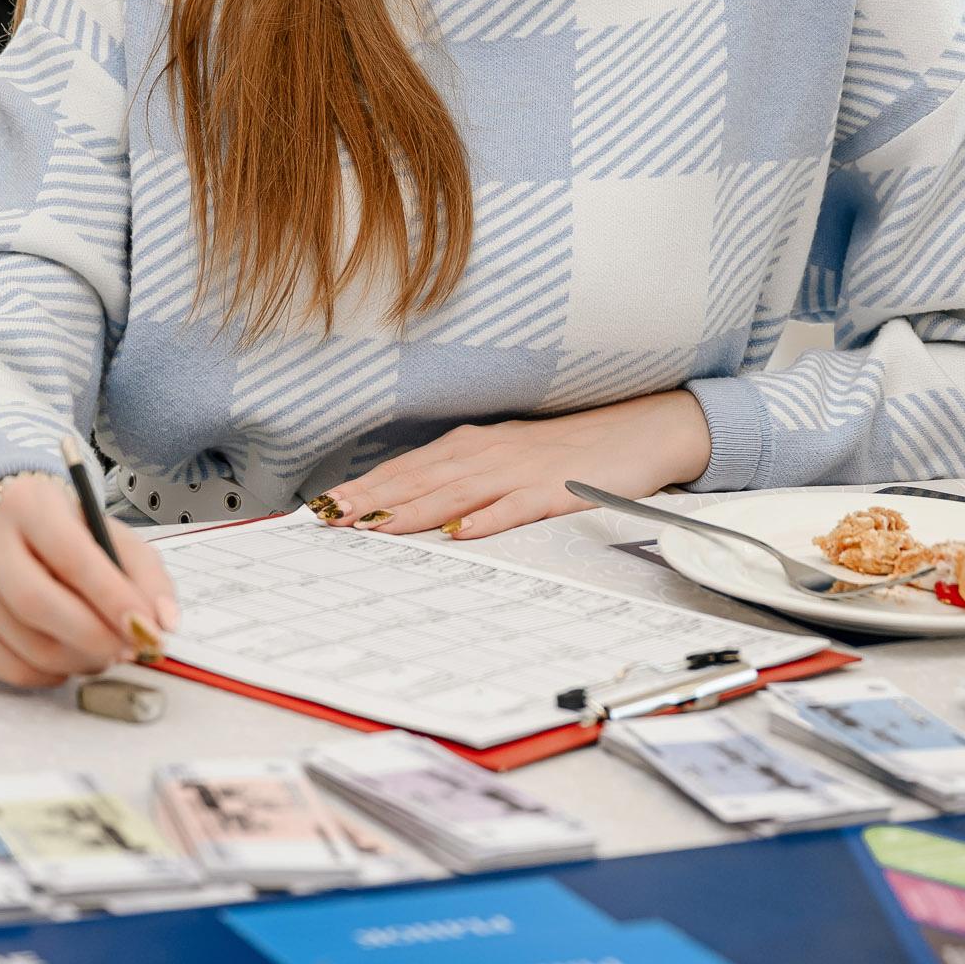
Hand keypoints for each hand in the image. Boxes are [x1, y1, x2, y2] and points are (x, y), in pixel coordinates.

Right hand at [0, 473, 179, 686]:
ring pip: (28, 643)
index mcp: (29, 503)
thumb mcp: (112, 536)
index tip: (147, 627)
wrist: (9, 537)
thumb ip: (145, 575)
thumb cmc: (70, 537)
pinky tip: (71, 657)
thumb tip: (163, 622)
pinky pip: (11, 669)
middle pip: (39, 604)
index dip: (112, 598)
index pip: (72, 557)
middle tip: (130, 649)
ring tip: (106, 651)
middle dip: (95, 636)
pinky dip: (53, 674)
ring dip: (80, 659)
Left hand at [313, 392, 712, 541]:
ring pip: (456, 491)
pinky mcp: (557, 491)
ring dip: (412, 509)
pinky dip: (486, 518)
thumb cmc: (570, 448)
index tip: (324, 506)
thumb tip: (416, 504)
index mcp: (475, 445)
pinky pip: (516, 507)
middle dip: (372, 499)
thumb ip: (465, 476)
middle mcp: (490, 454)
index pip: (408, 467)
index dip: (366, 487)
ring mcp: (522, 471)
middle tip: (330, 518)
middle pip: (420, 478)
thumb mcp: (509, 456)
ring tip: (374, 527)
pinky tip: (459, 532)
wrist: (640, 432)